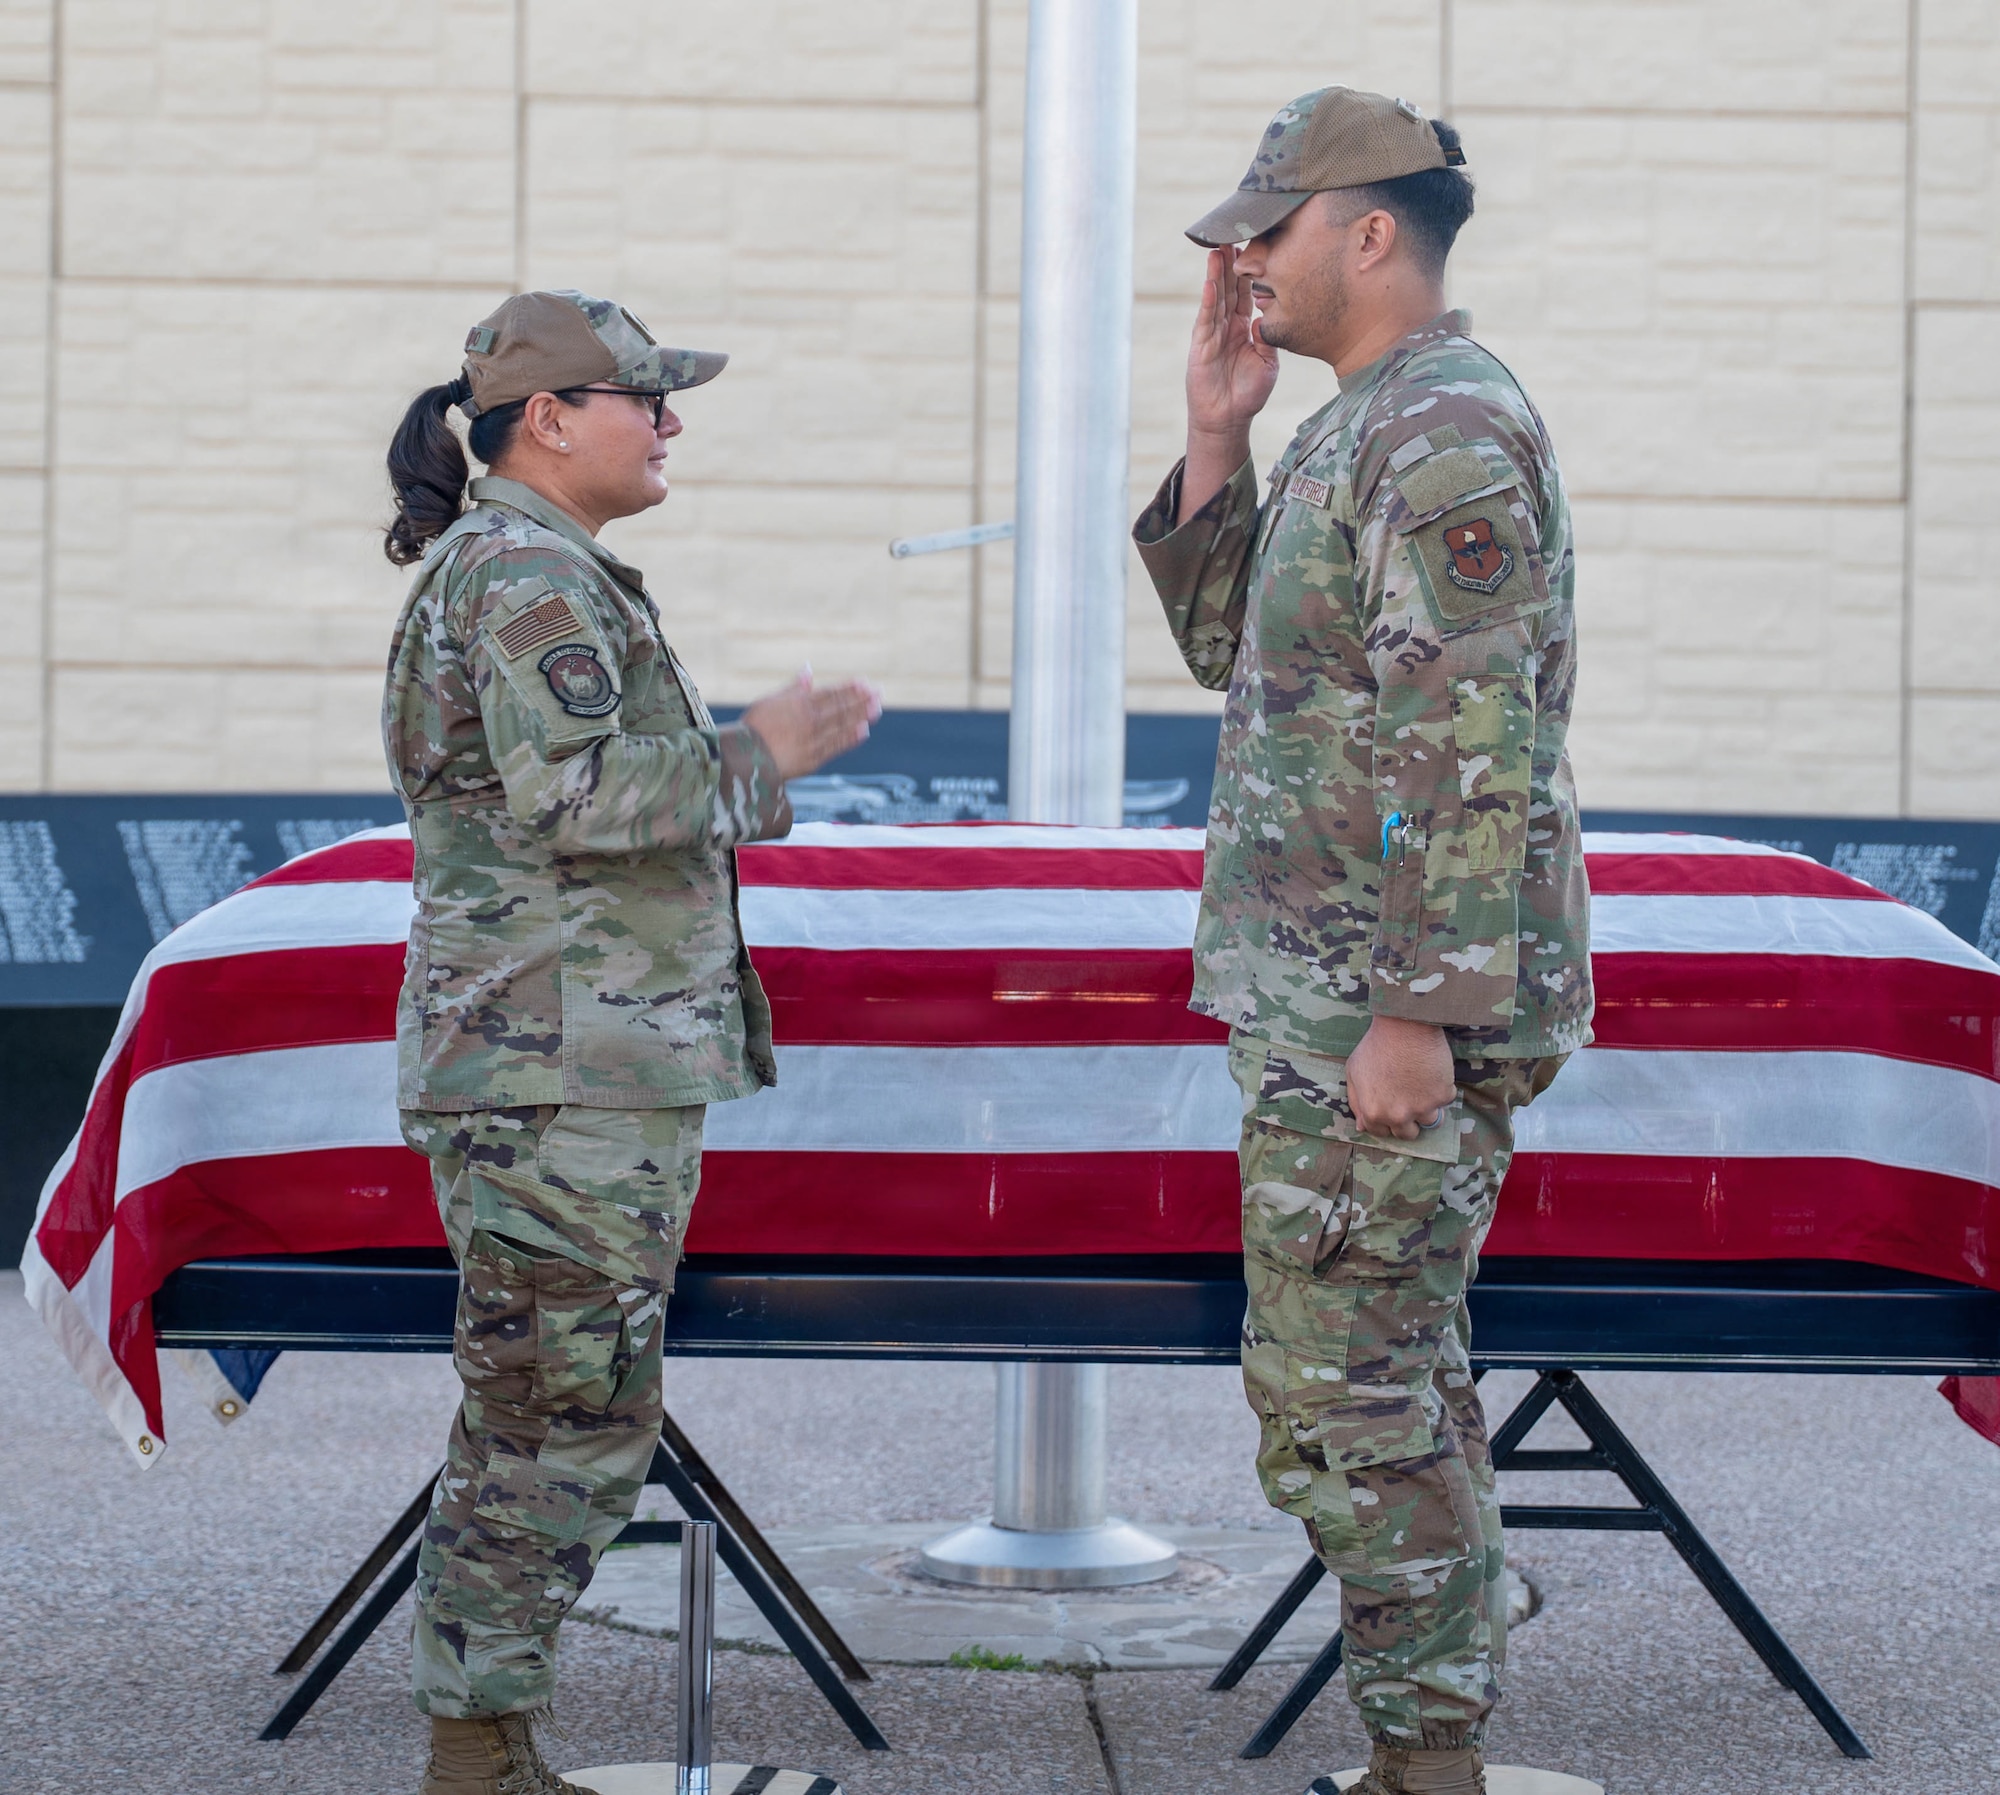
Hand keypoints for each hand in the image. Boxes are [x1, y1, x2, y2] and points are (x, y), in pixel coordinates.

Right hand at [739, 670, 882, 781]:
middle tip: (879, 693)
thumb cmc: (754, 727)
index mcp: (799, 704)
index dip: (849, 688)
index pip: (830, 693)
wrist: (745, 759)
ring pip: (842, 725)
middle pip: (841, 707)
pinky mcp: (813, 759)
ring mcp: (813, 740)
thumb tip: (809, 670)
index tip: (864, 682)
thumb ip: (794, 688)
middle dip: (861, 699)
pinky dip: (850, 737)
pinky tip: (863, 730)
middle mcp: (810, 720)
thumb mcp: (771, 701)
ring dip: (861, 715)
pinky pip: (836, 745)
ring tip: (877, 708)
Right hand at [1179, 247, 1280, 522]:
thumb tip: (1267, 316)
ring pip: (1217, 297)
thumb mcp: (1269, 362)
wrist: (1228, 419)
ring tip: (1219, 247)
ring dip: (1217, 273)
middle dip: (1232, 261)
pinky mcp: (1201, 345)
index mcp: (1244, 327)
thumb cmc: (1248, 393)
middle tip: (1235, 232)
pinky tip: (1211, 281)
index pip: (1248, 291)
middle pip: (1230, 286)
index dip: (1251, 269)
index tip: (1257, 245)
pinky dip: (1209, 299)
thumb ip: (1269, 337)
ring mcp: (1212, 333)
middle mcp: (1227, 325)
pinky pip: (1206, 318)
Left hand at [1345, 1016, 1454, 1141]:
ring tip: (1422, 1085)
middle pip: (1408, 1134)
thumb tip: (1362, 1126)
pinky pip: (1445, 1099)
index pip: (1381, 1133)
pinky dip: (1442, 1088)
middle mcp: (1398, 1116)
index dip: (1386, 1120)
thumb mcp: (1355, 1072)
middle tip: (1410, 1100)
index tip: (1392, 1108)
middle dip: (1408, 1121)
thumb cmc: (1375, 1044)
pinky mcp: (1442, 1096)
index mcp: (1373, 1112)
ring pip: (1430, 1121)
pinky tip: (1432, 1071)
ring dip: (1428, 1107)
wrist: (1404, 1024)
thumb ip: (1357, 1102)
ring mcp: (1422, 1108)